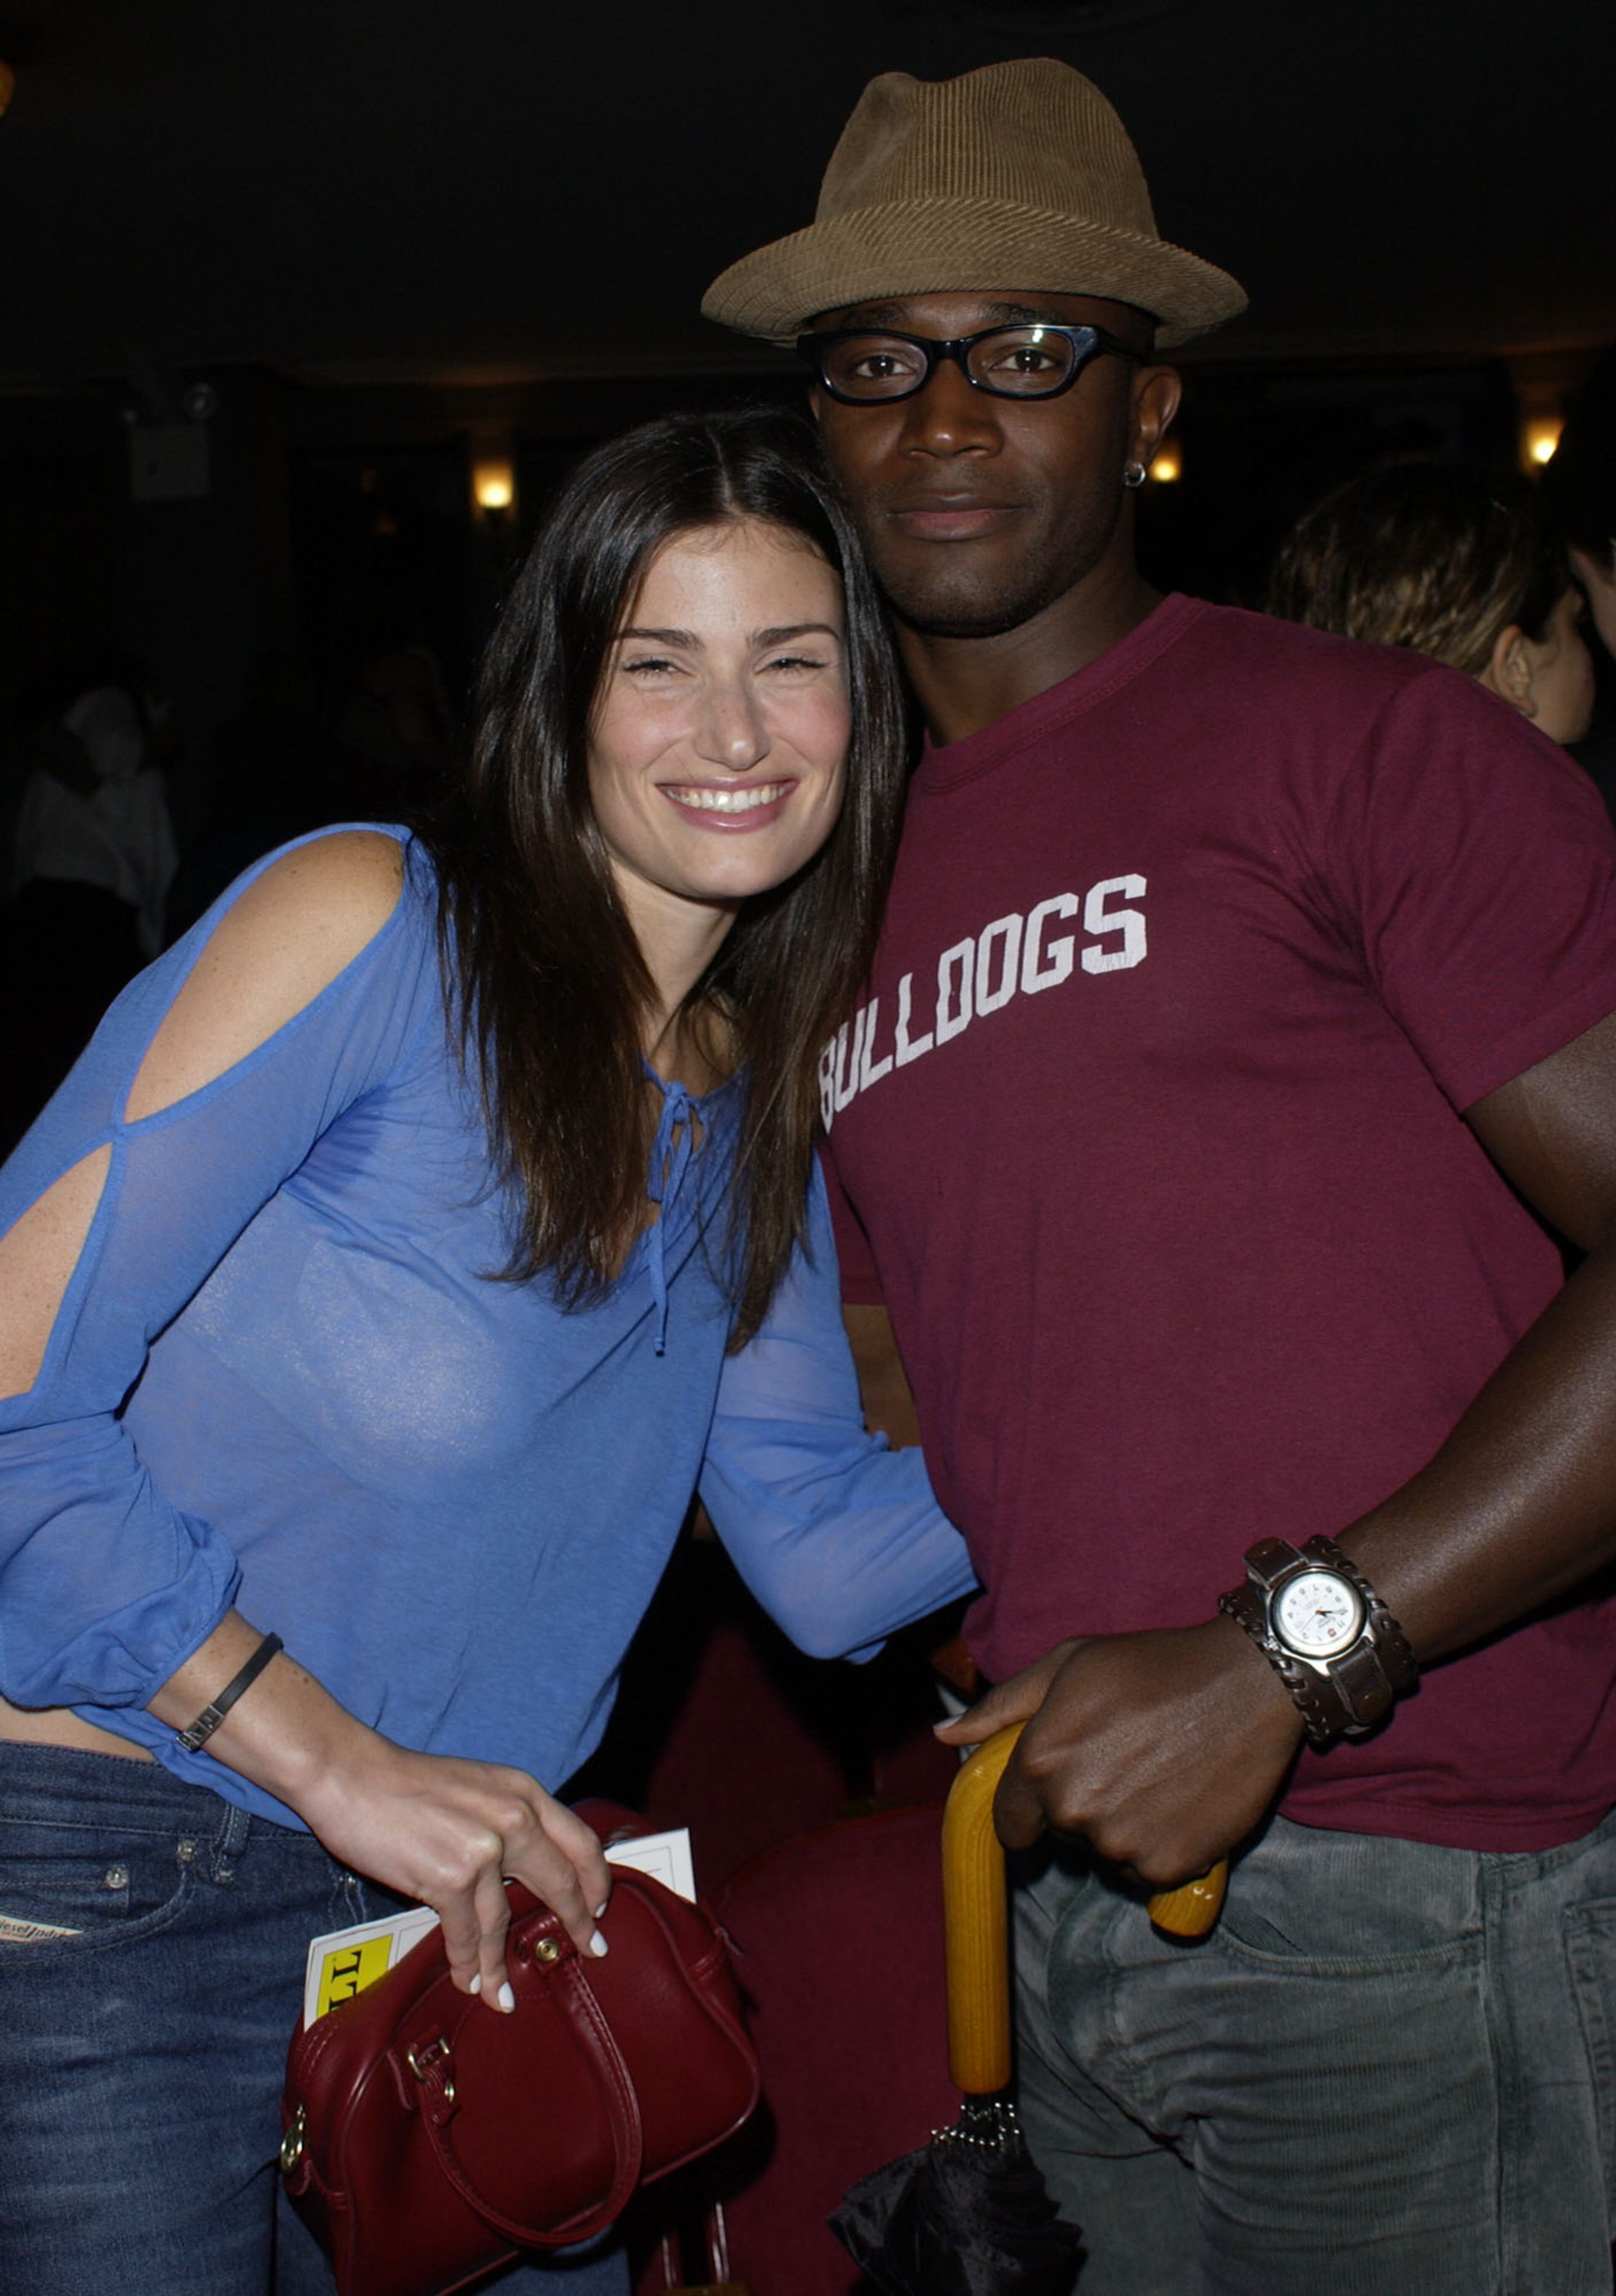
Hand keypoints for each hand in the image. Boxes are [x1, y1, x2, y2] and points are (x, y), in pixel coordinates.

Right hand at [296, 1732, 614, 2008]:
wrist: (354, 1776)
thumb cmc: (408, 1785)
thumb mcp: (479, 1788)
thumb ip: (508, 1820)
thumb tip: (528, 1866)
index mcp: (523, 1793)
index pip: (580, 1841)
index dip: (596, 1879)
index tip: (600, 1904)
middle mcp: (514, 1818)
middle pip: (561, 1882)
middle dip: (579, 1922)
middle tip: (590, 1948)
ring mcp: (484, 1849)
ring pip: (505, 1922)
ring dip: (502, 1963)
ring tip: (502, 1991)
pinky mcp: (450, 1877)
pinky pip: (466, 1935)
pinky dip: (468, 1963)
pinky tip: (469, 1980)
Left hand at [935, 1617, 1302, 1887]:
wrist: (1246, 1685)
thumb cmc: (1153, 1666)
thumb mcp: (1069, 1665)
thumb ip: (1003, 1707)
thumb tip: (946, 1735)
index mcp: (1039, 1762)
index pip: (1009, 1822)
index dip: (1028, 1809)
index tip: (1054, 1791)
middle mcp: (1073, 1809)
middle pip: (1061, 1833)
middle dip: (1082, 1805)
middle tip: (1124, 1762)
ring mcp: (1121, 1843)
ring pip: (1104, 1855)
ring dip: (1121, 1828)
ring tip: (1157, 1777)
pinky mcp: (1168, 1866)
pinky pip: (1146, 1872)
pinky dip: (1159, 1847)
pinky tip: (1180, 1802)